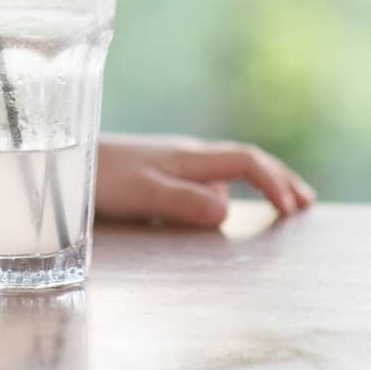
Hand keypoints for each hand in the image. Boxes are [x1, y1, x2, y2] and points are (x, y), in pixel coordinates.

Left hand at [95, 133, 315, 227]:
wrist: (64, 160)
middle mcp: (187, 156)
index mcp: (190, 158)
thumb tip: (227, 214)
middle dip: (278, 178)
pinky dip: (231, 190)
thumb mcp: (143, 193)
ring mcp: (173, 162)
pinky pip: (207, 178)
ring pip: (226, 170)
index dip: (273, 182)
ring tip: (279, 204)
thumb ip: (183, 203)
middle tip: (306, 202)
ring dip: (257, 183)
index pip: (246, 162)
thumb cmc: (101, 178)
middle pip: (244, 160)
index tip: (294, 209)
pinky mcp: (159, 172)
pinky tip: (226, 205)